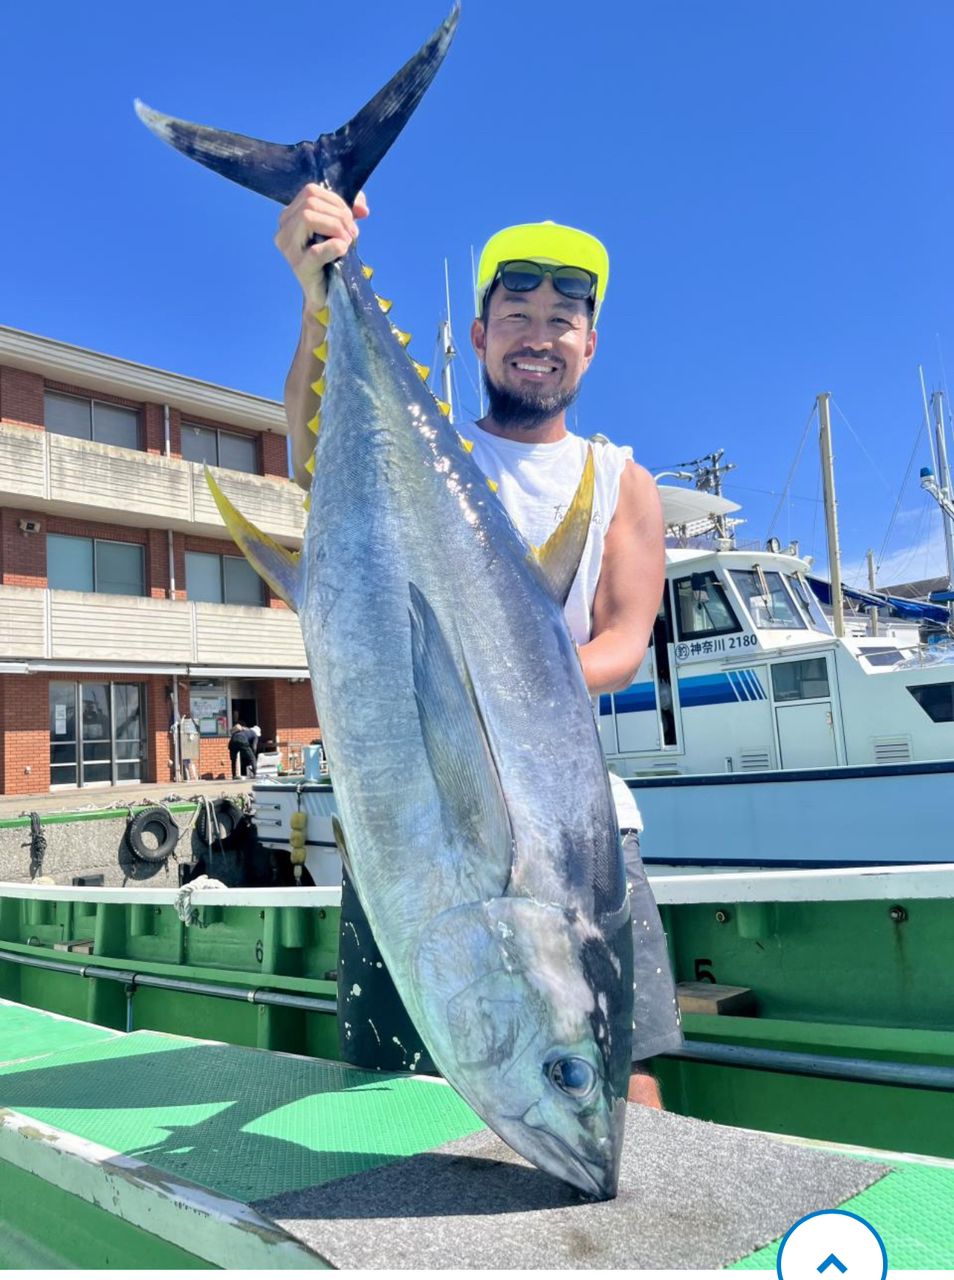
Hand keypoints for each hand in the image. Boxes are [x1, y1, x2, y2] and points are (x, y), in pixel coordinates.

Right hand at [275, 185, 369, 313]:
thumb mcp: (341, 227)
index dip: (336, 200)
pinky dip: (335, 247)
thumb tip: (362, 208)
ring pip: (308, 217)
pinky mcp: (299, 267)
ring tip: (348, 242)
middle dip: (339, 215)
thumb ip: (350, 210)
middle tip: (352, 233)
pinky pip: (316, 250)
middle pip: (311, 202)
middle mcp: (284, 229)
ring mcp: (288, 249)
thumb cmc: (332, 257)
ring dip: (336, 227)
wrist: (328, 292)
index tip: (351, 218)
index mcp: (290, 216)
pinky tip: (342, 251)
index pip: (310, 191)